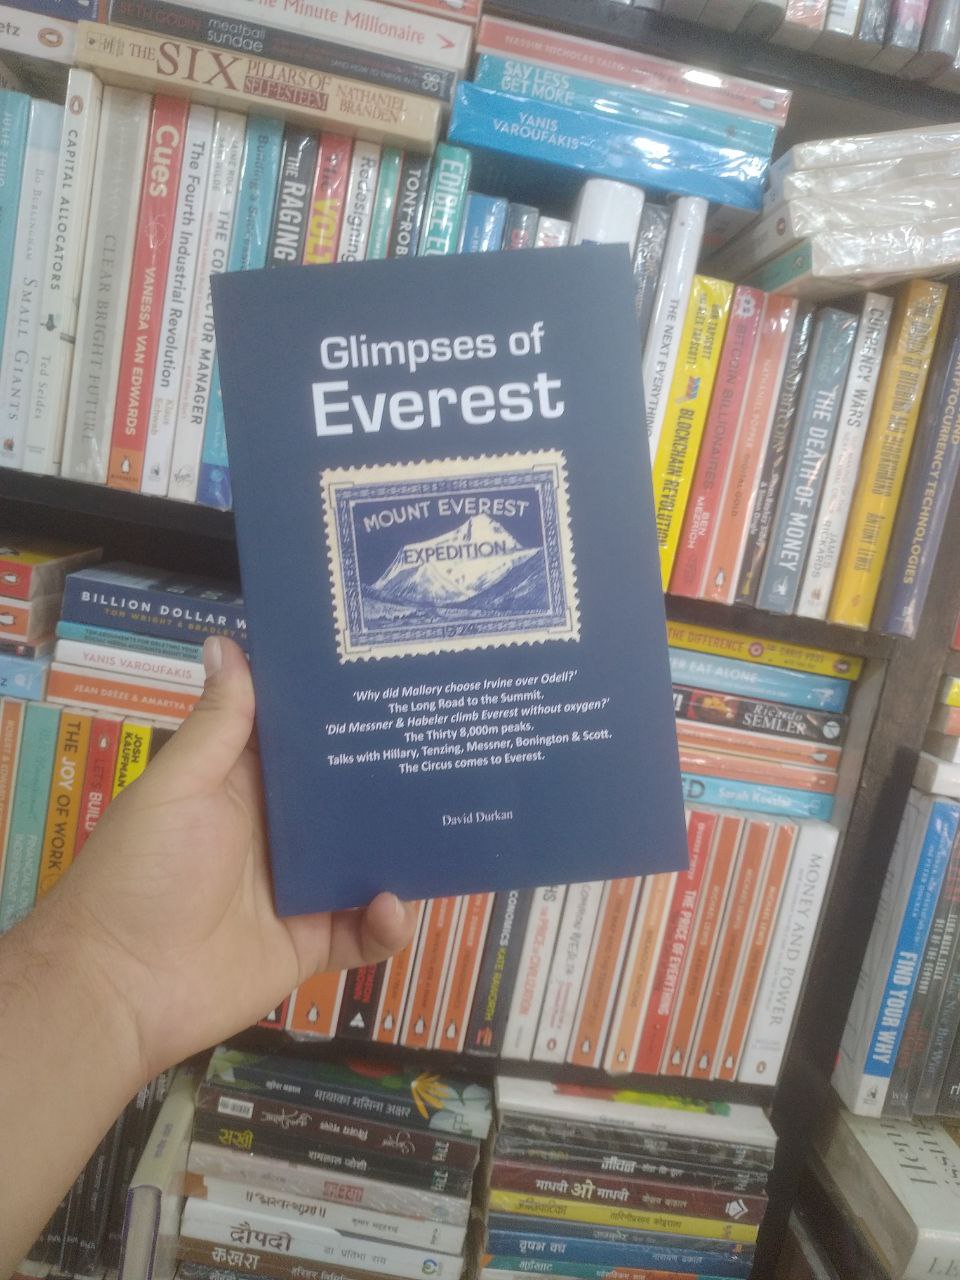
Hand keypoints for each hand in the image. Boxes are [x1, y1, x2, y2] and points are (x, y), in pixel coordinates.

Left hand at [43, 635, 416, 1082]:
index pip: (304, 741)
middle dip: (392, 778)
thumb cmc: (143, 872)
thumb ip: (218, 725)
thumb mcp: (178, 787)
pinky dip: (388, 923)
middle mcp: (278, 834)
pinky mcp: (312, 944)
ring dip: (404, 849)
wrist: (117, 986)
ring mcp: (299, 890)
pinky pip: (364, 933)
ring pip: (367, 862)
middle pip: (347, 800)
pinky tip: (396, 906)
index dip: (342, 713)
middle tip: (444, 747)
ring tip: (447, 826)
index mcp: (244, 787)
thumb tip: (227, 639)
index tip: (391, 678)